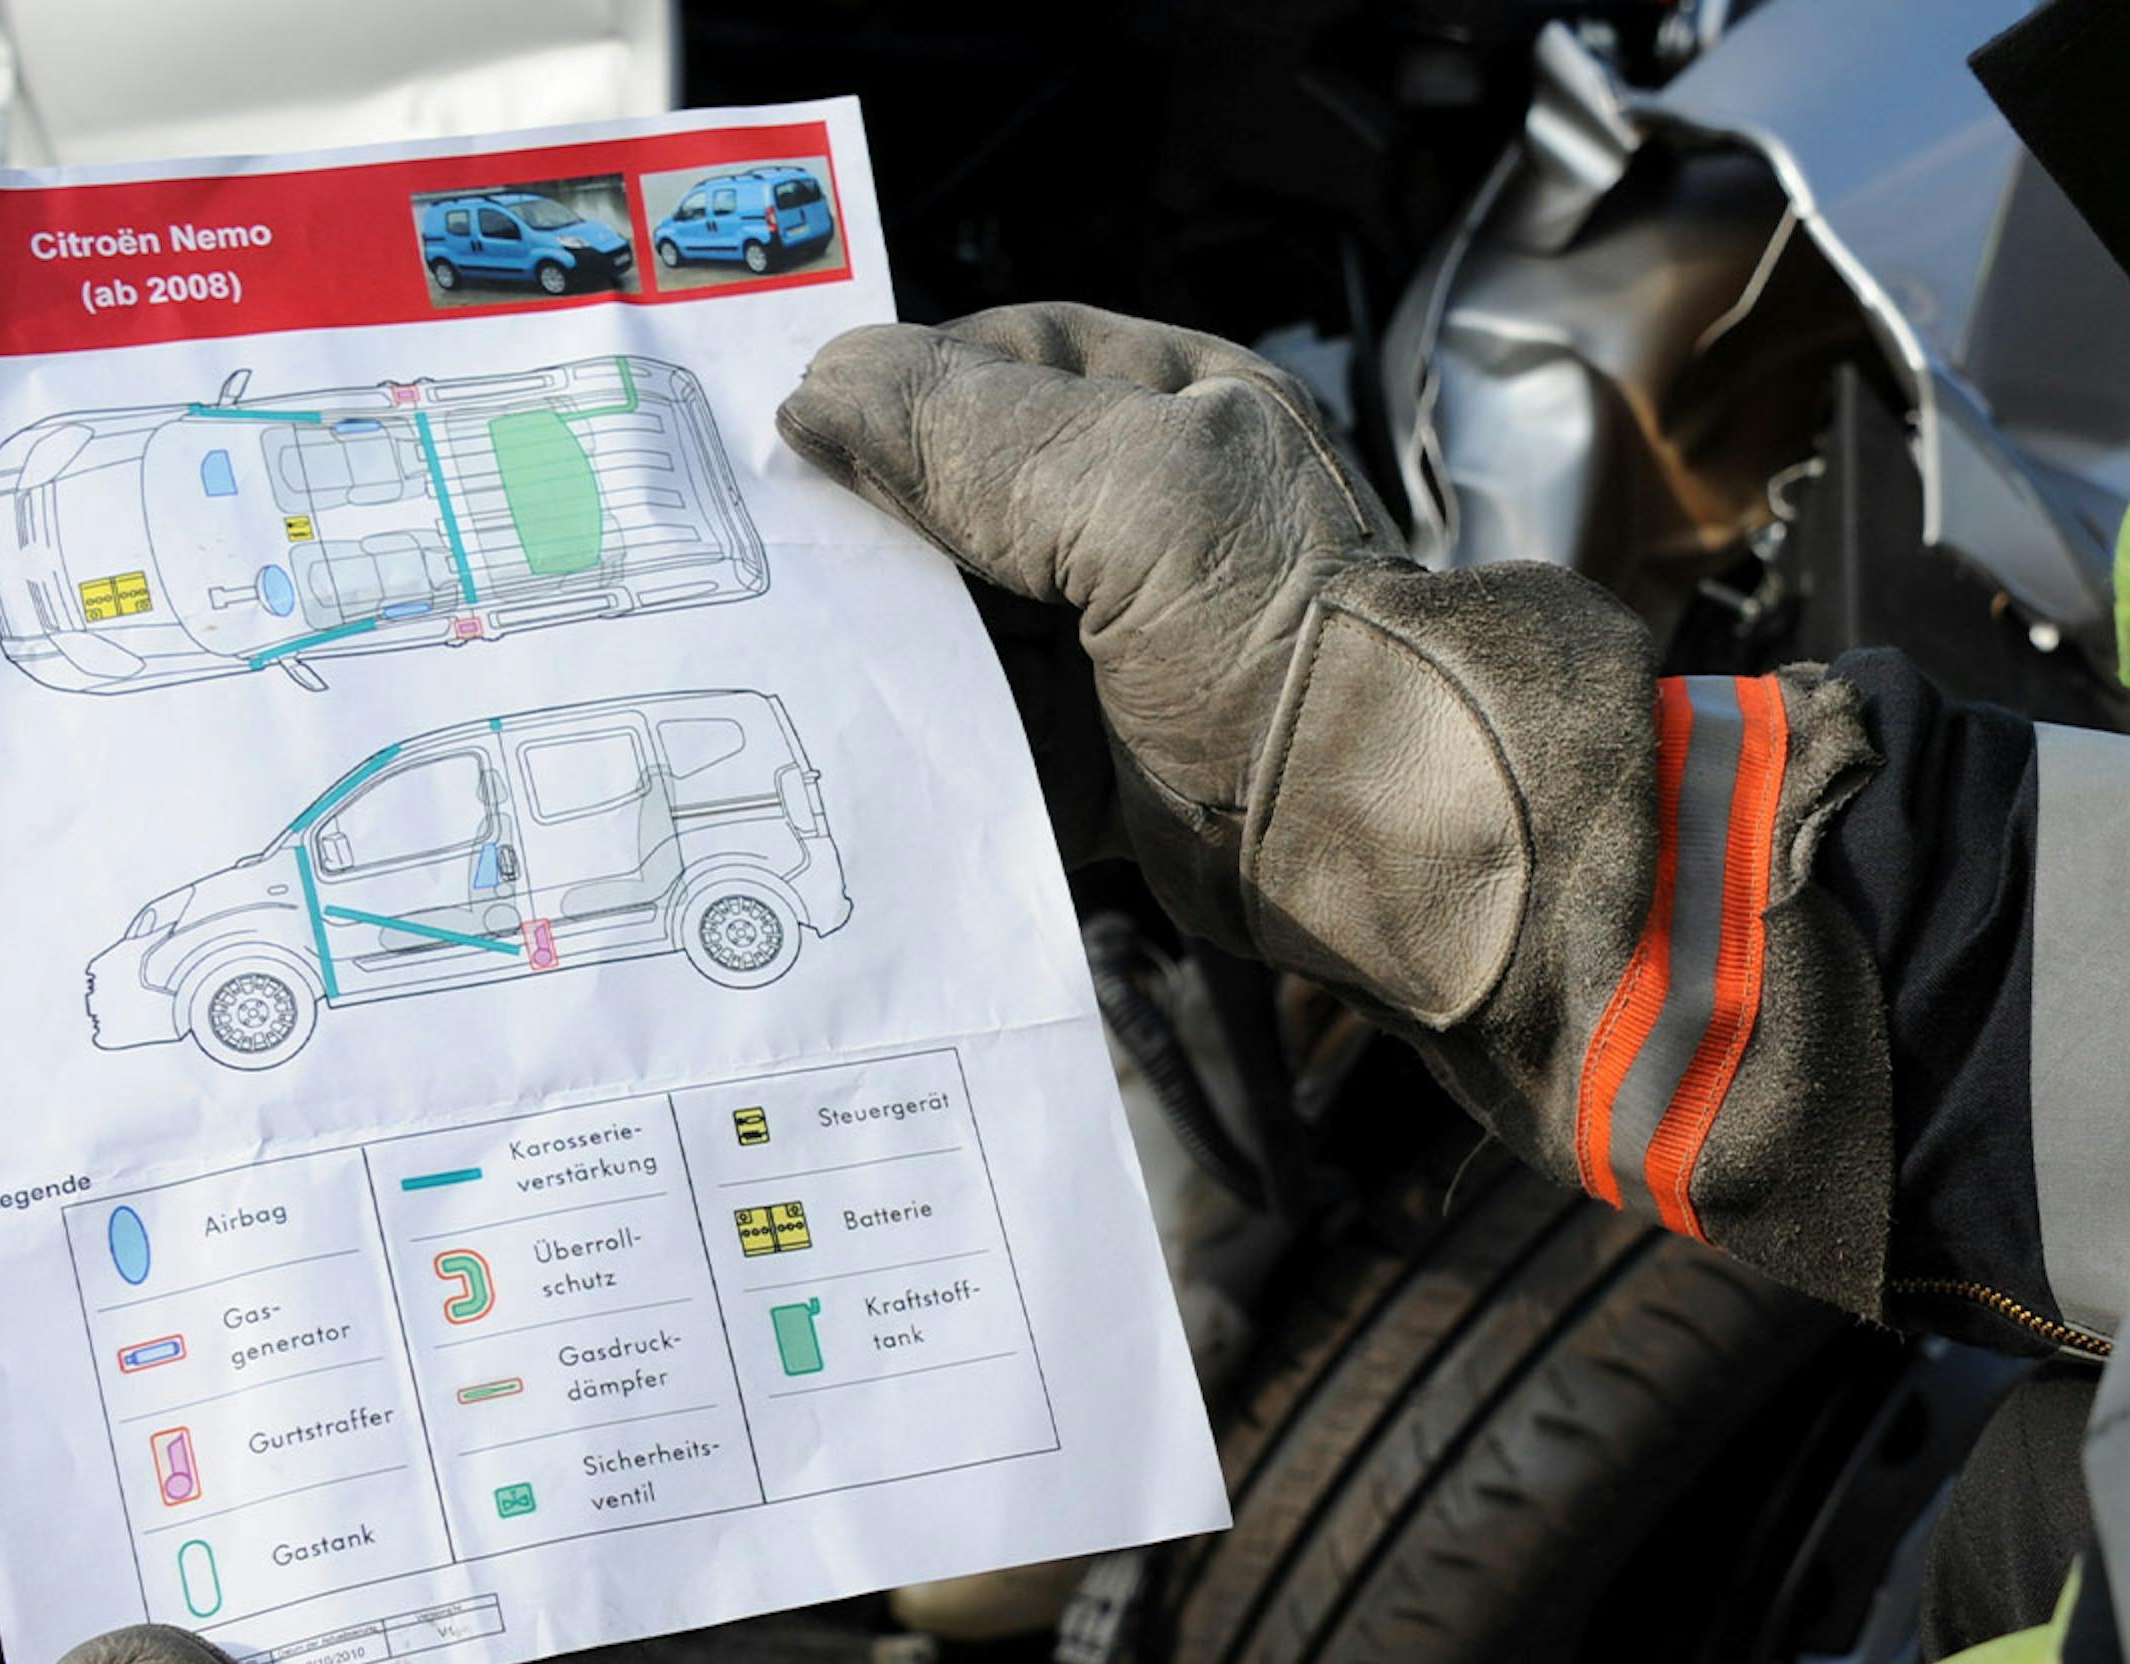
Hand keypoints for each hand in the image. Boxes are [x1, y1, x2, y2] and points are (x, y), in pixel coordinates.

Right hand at [780, 304, 1656, 1027]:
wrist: (1382, 832)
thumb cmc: (1288, 635)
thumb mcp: (1128, 490)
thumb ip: (972, 432)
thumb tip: (822, 390)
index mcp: (1166, 408)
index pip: (989, 364)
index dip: (886, 394)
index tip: (782, 436)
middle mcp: (1137, 515)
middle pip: (952, 499)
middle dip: (862, 529)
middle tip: (748, 552)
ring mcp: (1113, 639)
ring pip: (952, 621)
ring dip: (874, 644)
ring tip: (768, 651)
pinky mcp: (1095, 754)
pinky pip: (976, 736)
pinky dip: (917, 748)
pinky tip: (840, 745)